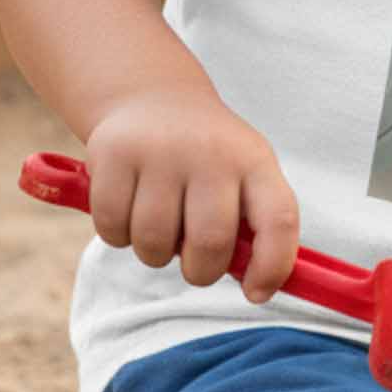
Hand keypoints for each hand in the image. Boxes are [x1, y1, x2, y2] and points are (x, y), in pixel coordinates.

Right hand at [83, 91, 300, 304]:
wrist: (153, 98)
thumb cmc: (209, 158)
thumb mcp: (244, 174)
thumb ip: (255, 226)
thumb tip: (257, 289)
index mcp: (254, 161)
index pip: (278, 219)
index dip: (273, 266)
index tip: (255, 293)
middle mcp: (211, 152)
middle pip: (210, 243)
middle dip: (200, 271)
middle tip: (193, 260)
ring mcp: (161, 151)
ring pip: (154, 243)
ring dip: (155, 253)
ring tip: (161, 224)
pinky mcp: (115, 154)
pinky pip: (112, 229)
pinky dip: (118, 235)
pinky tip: (130, 208)